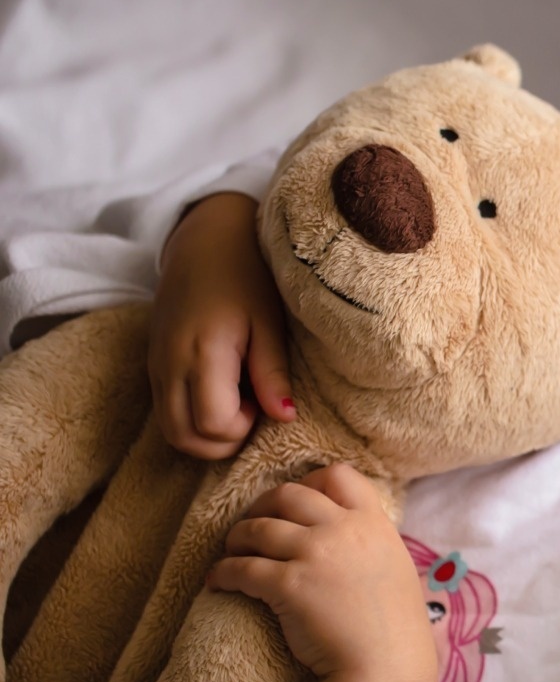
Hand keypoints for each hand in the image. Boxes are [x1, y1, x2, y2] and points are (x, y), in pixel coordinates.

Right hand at [150, 191, 295, 459]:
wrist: (205, 239)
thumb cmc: (247, 275)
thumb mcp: (269, 321)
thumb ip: (272, 372)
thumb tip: (285, 417)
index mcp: (201, 352)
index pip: (212, 425)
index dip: (244, 427)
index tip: (266, 402)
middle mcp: (169, 365)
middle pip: (185, 439)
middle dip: (224, 442)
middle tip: (255, 410)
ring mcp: (156, 367)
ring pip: (171, 431)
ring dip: (207, 434)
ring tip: (241, 402)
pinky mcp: (153, 365)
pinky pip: (166, 412)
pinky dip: (193, 419)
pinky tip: (224, 393)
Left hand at [207, 465, 436, 681]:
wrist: (386, 665)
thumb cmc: (394, 626)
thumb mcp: (394, 567)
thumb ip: (371, 544)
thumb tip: (349, 536)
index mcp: (373, 523)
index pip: (338, 475)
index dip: (309, 480)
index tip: (294, 502)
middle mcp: (343, 530)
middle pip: (288, 494)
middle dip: (262, 506)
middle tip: (252, 525)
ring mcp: (315, 554)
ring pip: (258, 527)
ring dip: (237, 538)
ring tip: (231, 552)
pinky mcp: (288, 585)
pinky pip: (241, 568)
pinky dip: (223, 572)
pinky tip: (217, 581)